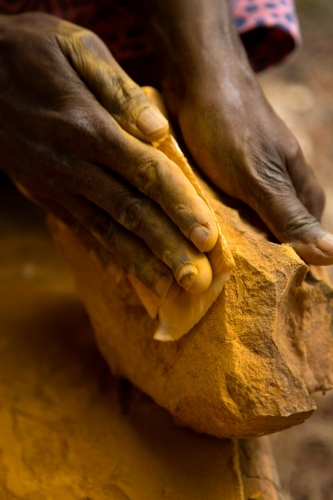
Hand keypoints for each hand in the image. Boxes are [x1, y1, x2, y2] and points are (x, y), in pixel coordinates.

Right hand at [0, 12, 218, 296]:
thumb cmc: (30, 53)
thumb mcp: (75, 48)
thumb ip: (118, 90)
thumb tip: (159, 129)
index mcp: (89, 128)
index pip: (147, 175)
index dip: (181, 208)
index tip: (208, 238)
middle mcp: (73, 165)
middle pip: (131, 214)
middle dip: (167, 249)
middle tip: (196, 281)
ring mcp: (56, 185)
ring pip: (106, 231)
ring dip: (140, 263)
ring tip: (169, 288)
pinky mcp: (44, 194)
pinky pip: (80, 229)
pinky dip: (105, 254)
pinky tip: (126, 273)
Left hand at [132, 0, 332, 265]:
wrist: (195, 79)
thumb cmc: (229, 128)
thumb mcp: (259, 179)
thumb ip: (289, 217)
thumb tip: (330, 256)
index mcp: (298, 189)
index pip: (302, 242)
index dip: (281, 264)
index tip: (255, 283)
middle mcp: (278, 186)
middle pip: (273, 234)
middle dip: (252, 252)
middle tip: (225, 269)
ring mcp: (251, 179)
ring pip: (246, 222)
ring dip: (229, 236)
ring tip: (207, 251)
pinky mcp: (226, 173)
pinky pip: (224, 206)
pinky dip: (212, 218)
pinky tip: (197, 226)